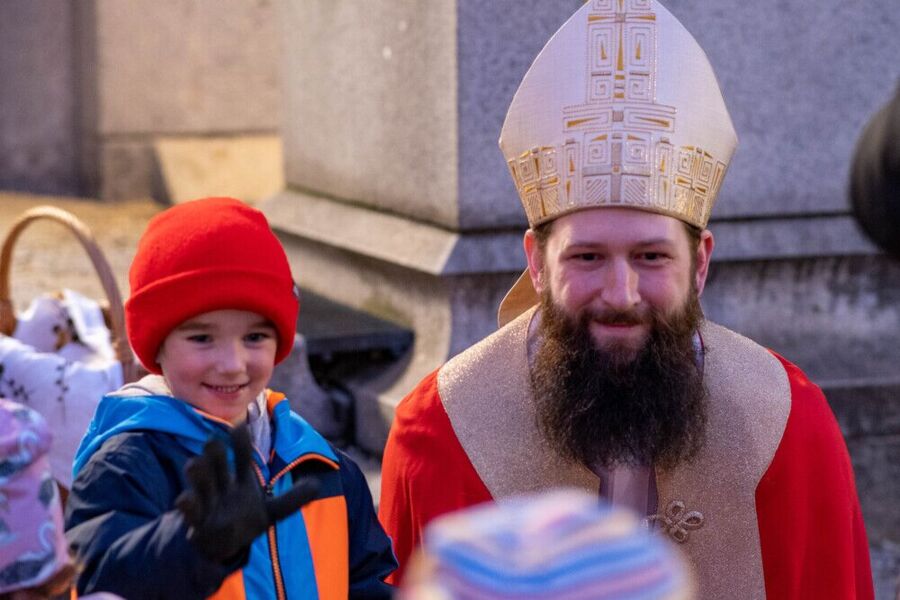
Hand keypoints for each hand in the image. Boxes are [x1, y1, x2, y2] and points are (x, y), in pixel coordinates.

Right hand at [175, 423, 319, 562]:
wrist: (219, 546)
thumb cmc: (243, 521)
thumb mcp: (271, 512)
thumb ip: (292, 499)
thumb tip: (317, 485)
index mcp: (241, 481)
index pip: (242, 457)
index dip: (241, 443)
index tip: (239, 428)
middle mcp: (222, 486)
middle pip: (218, 465)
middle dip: (215, 454)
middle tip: (212, 440)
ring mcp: (209, 502)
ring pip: (202, 484)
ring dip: (198, 474)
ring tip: (193, 463)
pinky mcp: (197, 522)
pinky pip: (190, 511)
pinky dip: (187, 505)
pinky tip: (183, 498)